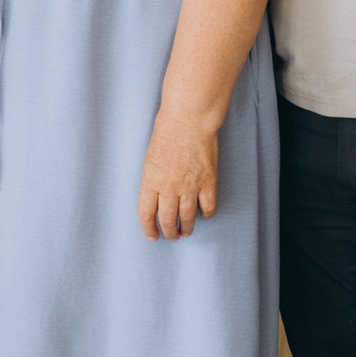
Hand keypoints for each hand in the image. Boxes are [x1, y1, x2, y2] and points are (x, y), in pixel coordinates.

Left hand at [139, 111, 217, 241]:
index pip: (146, 214)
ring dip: (187, 228)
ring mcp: (190, 186)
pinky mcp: (209, 182)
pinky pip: (208, 207)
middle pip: (168, 220)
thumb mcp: (150, 159)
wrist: (189, 120)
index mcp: (151, 181)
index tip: (153, 236)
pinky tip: (204, 215)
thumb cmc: (167, 133)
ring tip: (186, 232)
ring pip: (187, 218)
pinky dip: (206, 215)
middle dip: (169, 232)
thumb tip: (156, 200)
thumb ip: (152, 181)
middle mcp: (169, 188)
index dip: (149, 229)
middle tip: (172, 236)